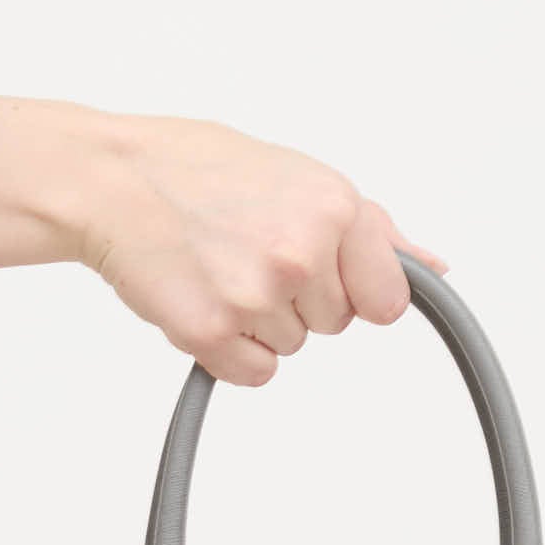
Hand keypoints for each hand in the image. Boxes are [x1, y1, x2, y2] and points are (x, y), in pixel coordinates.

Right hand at [75, 114, 445, 386]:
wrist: (111, 181)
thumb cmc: (197, 171)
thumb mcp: (298, 176)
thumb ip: (371, 229)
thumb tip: (433, 267)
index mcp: (333, 208)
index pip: (387, 300)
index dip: (354, 289)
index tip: (319, 270)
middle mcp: (300, 252)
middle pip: (334, 325)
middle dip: (299, 300)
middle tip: (247, 251)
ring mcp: (255, 296)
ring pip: (291, 348)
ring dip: (258, 322)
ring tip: (218, 267)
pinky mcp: (211, 333)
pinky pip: (254, 373)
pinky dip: (229, 352)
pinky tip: (202, 300)